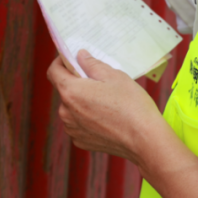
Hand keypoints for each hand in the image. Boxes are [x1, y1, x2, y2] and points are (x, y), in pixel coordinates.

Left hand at [47, 50, 170, 164]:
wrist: (144, 139)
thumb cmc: (131, 105)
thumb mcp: (114, 76)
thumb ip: (92, 64)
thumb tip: (80, 56)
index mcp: (71, 92)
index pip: (53, 71)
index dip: (61, 61)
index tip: (72, 58)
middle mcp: (66, 112)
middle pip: (64, 90)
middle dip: (77, 82)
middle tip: (98, 79)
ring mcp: (73, 129)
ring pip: (71, 107)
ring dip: (82, 100)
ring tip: (105, 100)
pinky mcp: (81, 141)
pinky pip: (79, 123)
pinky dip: (87, 117)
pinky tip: (107, 116)